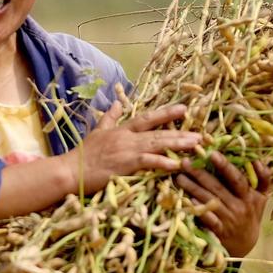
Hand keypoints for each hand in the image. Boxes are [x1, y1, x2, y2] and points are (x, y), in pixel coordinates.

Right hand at [65, 101, 201, 194]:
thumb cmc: (84, 155)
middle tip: (201, 134)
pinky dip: (162, 163)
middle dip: (180, 132)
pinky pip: (148, 162)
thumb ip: (109, 117)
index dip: (166, 114)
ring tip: (196, 145)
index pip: (147, 118)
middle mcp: (127, 138)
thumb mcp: (97, 131)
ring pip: (157, 145)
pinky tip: (177, 164)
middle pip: (158, 133)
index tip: (184, 109)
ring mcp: (127, 151)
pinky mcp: (125, 166)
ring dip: (178, 144)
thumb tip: (116, 101)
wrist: (71, 171)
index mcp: (122, 130)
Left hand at [176, 151, 269, 257]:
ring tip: (179, 176)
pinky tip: (187, 200)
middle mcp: (239, 207)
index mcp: (249, 197)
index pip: (237, 179)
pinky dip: (198, 209)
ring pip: (209, 201)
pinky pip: (207, 219)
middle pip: (218, 188)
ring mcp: (228, 220)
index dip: (225, 166)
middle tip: (185, 161)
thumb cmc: (250, 214)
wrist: (244, 245)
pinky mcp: (218, 232)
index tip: (212, 153)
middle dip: (200, 173)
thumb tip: (257, 159)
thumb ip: (263, 178)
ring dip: (193, 188)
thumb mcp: (261, 197)